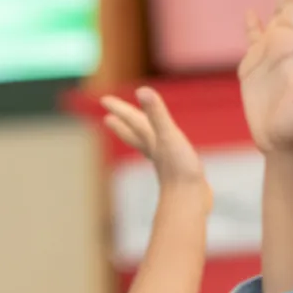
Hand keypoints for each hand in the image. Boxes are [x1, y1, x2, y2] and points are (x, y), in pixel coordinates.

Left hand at [101, 87, 211, 206]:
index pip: (132, 120)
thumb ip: (156, 114)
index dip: (119, 108)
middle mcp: (155, 150)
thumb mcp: (168, 135)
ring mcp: (165, 163)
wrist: (189, 201)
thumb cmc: (179, 169)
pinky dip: (162, 152)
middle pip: (134, 134)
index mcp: (152, 140)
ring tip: (139, 134)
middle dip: (122, 125)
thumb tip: (141, 91)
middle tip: (108, 118)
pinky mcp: (177, 172)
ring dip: (140, 138)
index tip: (104, 100)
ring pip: (148, 146)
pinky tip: (167, 156)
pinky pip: (165, 158)